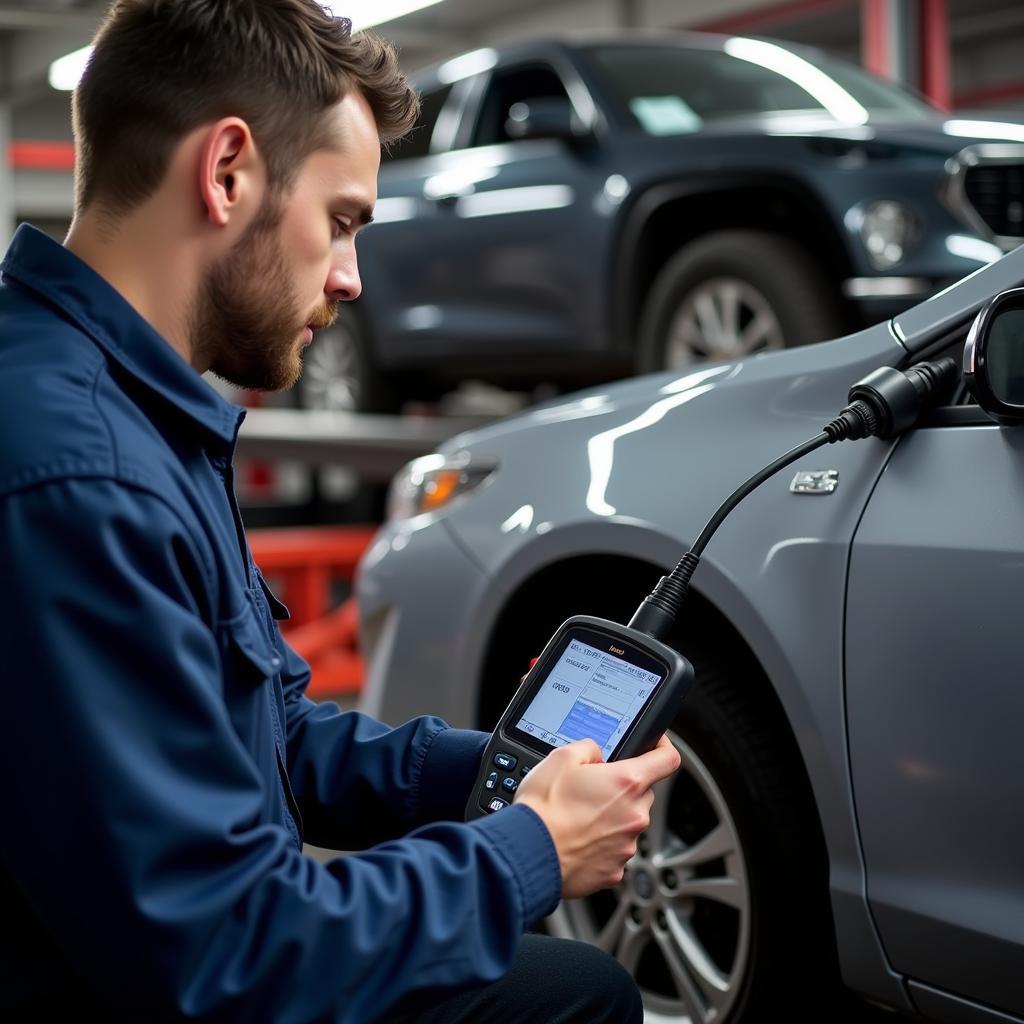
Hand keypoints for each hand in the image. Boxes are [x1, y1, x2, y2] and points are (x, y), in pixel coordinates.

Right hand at [514, 733, 679, 898]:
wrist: (529, 854)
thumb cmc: (544, 809)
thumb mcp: (560, 757)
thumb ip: (588, 748)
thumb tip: (596, 753)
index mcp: (627, 782)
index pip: (667, 759)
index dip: (663, 747)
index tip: (655, 746)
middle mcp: (634, 815)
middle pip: (642, 793)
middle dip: (622, 788)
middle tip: (592, 788)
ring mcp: (626, 846)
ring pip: (627, 823)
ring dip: (610, 817)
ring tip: (577, 816)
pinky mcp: (615, 871)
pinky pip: (614, 849)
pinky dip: (600, 844)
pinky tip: (577, 839)